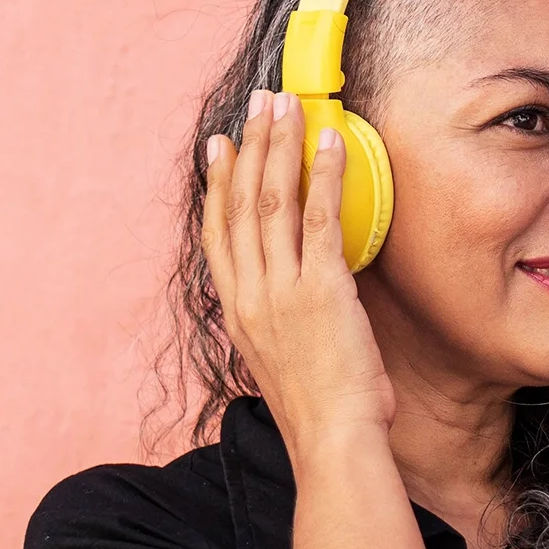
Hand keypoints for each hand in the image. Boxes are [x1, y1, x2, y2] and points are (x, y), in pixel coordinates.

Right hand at [202, 90, 396, 448]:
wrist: (331, 444)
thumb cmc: (320, 414)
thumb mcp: (284, 363)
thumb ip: (282, 325)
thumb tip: (299, 305)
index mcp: (238, 312)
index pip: (218, 234)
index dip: (217, 185)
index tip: (218, 148)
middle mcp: (251, 295)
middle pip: (241, 204)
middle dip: (250, 147)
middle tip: (258, 104)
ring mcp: (282, 290)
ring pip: (273, 201)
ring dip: (280, 146)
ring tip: (286, 106)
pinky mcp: (321, 289)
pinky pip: (319, 217)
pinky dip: (324, 174)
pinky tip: (330, 141)